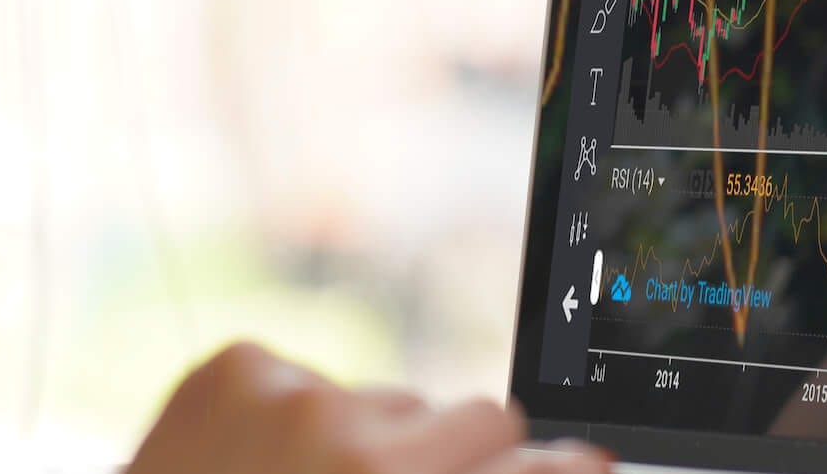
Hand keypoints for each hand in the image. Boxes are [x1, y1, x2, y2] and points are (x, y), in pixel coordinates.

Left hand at [131, 343, 608, 473]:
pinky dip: (291, 415)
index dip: (563, 467)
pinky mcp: (240, 363)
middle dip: (457, 454)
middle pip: (478, 414)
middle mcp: (357, 446)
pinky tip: (252, 465)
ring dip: (364, 441)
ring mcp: (295, 393)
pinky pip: (309, 374)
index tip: (585, 461)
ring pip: (390, 398)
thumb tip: (553, 467)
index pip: (529, 467)